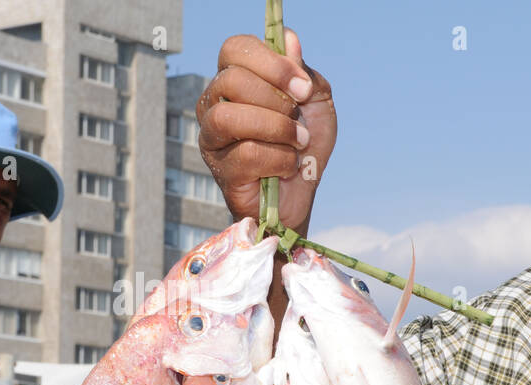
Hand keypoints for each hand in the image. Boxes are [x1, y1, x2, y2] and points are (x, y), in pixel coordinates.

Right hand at [196, 29, 335, 230]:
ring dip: (276, 129)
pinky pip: (247, 154)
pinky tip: (289, 166)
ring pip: (231, 117)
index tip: (303, 87)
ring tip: (298, 142)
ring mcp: (213, 136)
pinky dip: (280, 159)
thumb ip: (305, 74)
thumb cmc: (304, 148)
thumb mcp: (317, 107)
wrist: (301, 198)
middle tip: (298, 119)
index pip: (235, 49)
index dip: (271, 63)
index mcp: (237, 80)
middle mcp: (215, 103)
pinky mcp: (221, 169)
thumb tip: (289, 40)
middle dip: (277, 100)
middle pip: (232, 80)